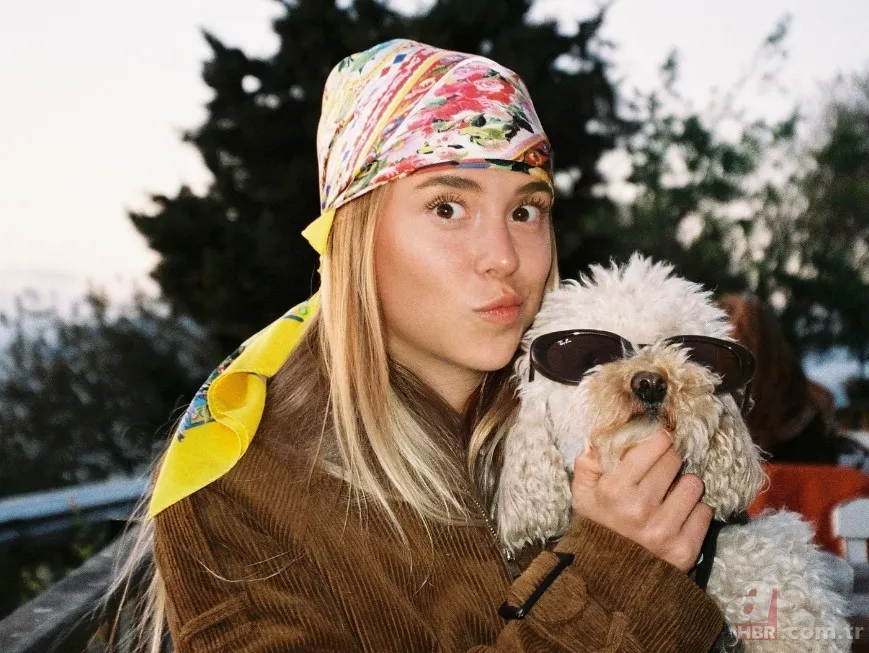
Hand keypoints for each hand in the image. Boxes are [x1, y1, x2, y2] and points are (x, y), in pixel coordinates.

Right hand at [571, 429, 711, 570]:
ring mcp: (664, 530)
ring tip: (669, 497)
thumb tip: (607, 435)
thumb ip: (589, 461)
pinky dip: (694, 512)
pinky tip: (678, 518)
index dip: (659, 440)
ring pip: (693, 484)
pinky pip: (704, 512)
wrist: (608, 579)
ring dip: (684, 487)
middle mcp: (641, 508)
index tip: (659, 442)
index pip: (655, 445)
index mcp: (615, 490)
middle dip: (669, 462)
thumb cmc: (598, 527)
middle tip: (661, 472)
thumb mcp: (583, 494)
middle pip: (675, 460)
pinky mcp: (685, 549)